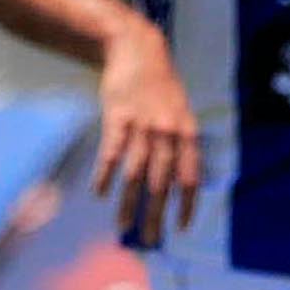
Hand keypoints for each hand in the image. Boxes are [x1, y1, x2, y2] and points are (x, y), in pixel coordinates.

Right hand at [95, 28, 202, 242]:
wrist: (138, 50)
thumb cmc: (160, 84)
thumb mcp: (180, 110)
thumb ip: (181, 141)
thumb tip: (181, 175)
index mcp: (187, 132)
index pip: (190, 176)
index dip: (187, 204)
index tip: (181, 227)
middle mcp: (167, 133)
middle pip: (161, 182)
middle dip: (155, 214)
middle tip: (150, 239)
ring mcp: (142, 126)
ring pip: (136, 173)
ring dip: (128, 202)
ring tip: (122, 225)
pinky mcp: (118, 119)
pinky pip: (112, 154)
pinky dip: (105, 175)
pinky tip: (99, 193)